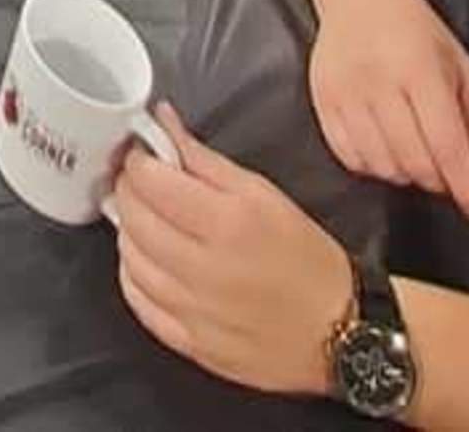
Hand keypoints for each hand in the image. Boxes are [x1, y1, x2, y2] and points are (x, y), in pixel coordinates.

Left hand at [106, 109, 358, 400]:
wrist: (340, 334)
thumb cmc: (309, 260)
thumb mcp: (264, 194)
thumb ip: (205, 160)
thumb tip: (163, 124)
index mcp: (227, 224)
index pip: (150, 183)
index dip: (137, 162)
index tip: (141, 155)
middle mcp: (204, 270)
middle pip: (133, 219)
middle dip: (128, 191)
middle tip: (140, 182)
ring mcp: (194, 312)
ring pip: (129, 260)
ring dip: (129, 231)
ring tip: (147, 220)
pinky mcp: (190, 344)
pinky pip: (139, 303)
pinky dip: (133, 275)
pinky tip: (147, 261)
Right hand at [307, 0, 468, 226]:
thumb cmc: (420, 35)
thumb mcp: (464, 74)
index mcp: (420, 68)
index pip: (447, 144)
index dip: (467, 186)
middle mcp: (378, 80)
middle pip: (415, 162)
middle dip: (440, 180)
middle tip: (447, 168)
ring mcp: (344, 91)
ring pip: (383, 167)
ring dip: (408, 173)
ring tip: (415, 149)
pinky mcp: (321, 100)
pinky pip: (351, 160)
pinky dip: (375, 166)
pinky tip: (386, 145)